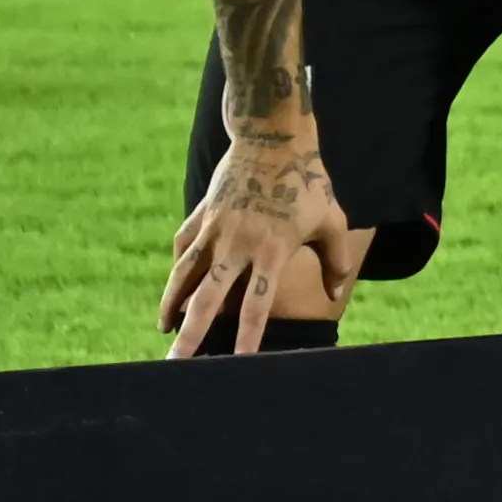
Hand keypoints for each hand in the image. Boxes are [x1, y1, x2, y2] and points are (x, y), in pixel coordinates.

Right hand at [164, 131, 352, 355]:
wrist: (273, 138)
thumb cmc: (308, 182)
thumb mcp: (332, 220)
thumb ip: (334, 261)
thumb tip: (335, 294)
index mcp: (273, 249)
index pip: (257, 303)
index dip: (247, 335)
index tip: (238, 364)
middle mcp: (238, 244)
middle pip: (208, 298)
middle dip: (191, 334)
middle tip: (175, 364)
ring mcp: (214, 230)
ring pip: (184, 276)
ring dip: (172, 306)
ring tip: (165, 333)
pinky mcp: (200, 215)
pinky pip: (182, 249)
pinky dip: (177, 271)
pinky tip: (173, 292)